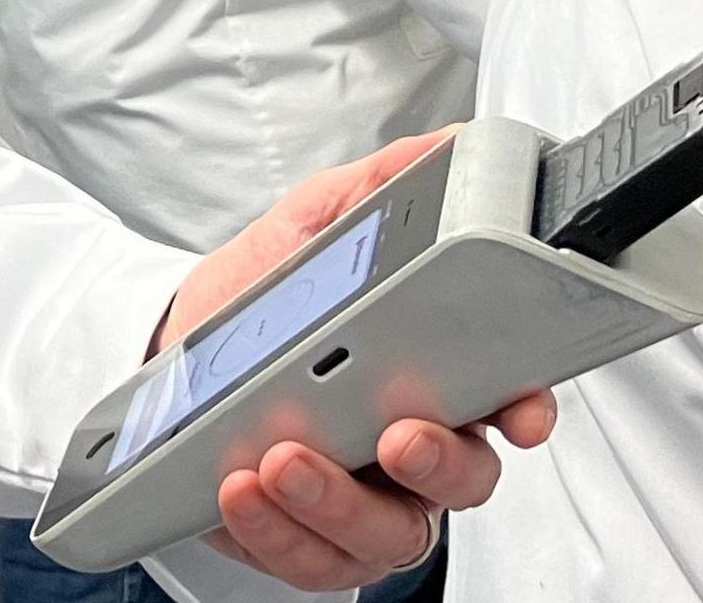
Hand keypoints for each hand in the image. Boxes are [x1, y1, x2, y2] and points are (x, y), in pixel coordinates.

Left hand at [162, 133, 562, 590]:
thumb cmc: (261, 295)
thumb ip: (381, 188)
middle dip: (439, 462)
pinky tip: (241, 485)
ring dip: (340, 503)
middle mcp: (414, 446)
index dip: (528, 409)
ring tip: (283, 454)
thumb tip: (448, 143)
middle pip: (467, 481)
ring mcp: (366, 501)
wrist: (174, 347)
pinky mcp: (306, 540)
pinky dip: (279, 532)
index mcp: (438, 375)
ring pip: (392, 535)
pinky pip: (313, 562)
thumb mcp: (315, 224)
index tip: (520, 408)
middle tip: (397, 431)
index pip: (509, 401)